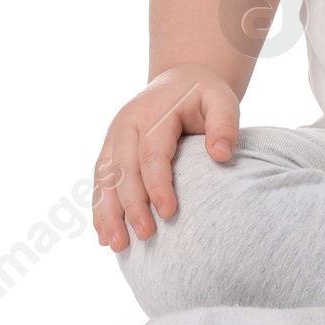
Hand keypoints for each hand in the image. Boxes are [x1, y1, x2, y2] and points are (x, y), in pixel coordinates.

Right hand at [92, 64, 240, 249]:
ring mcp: (114, 137)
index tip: (169, 212)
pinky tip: (103, 234)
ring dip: (107, 213)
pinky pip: (100, 181)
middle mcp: (126, 124)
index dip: (158, 184)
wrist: (182, 79)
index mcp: (153, 112)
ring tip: (115, 245)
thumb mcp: (223, 100)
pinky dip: (100, 208)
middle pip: (123, 169)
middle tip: (145, 236)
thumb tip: (221, 155)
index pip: (152, 153)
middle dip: (131, 206)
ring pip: (104, 178)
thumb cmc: (205, 94)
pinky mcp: (110, 150)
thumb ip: (224, 125)